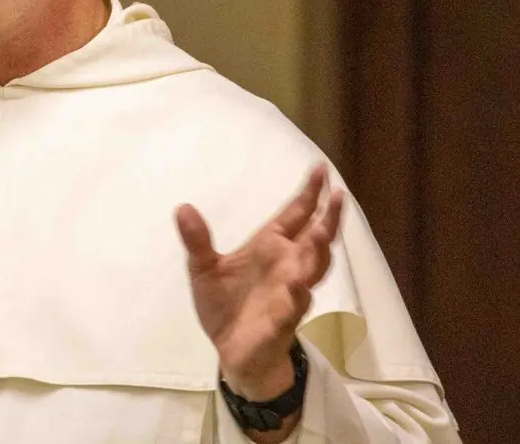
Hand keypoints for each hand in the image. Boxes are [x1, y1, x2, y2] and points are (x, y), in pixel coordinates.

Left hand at [176, 165, 341, 400]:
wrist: (230, 350)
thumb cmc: (225, 305)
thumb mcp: (203, 269)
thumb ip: (197, 240)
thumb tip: (182, 207)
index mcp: (270, 248)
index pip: (295, 216)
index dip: (309, 194)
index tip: (321, 169)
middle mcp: (288, 266)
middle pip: (315, 239)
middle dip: (327, 220)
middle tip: (337, 196)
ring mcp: (290, 294)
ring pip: (313, 270)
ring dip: (319, 253)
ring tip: (322, 232)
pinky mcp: (282, 321)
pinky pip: (293, 307)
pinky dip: (297, 296)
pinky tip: (298, 284)